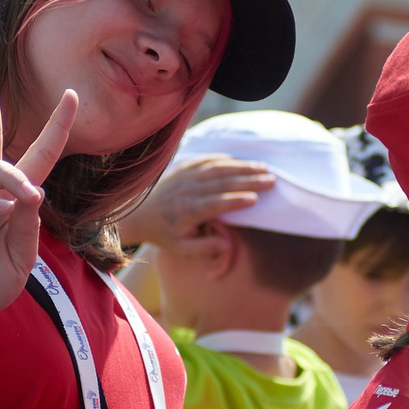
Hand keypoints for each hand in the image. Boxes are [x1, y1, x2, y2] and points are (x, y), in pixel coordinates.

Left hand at [120, 155, 274, 259]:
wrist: (137, 212)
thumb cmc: (163, 233)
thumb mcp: (180, 249)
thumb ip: (204, 249)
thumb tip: (227, 245)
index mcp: (187, 211)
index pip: (215, 203)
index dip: (235, 201)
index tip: (255, 200)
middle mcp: (187, 190)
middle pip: (221, 182)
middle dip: (248, 180)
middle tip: (271, 180)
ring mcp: (185, 175)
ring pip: (217, 167)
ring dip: (242, 167)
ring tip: (263, 168)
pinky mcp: (184, 166)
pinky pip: (207, 159)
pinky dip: (226, 159)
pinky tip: (241, 161)